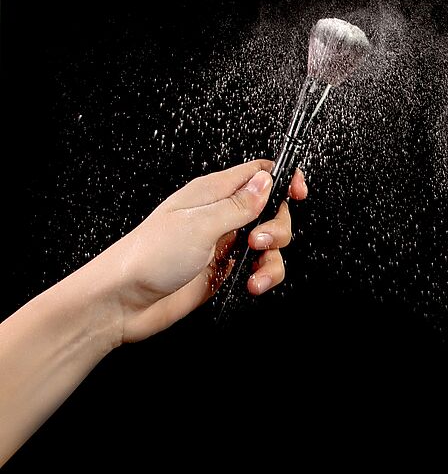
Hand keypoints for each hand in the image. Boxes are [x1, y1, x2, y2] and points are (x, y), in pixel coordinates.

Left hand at [103, 159, 306, 342]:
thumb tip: (267, 181)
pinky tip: (252, 285)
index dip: (283, 179)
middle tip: (258, 242)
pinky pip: (258, 268)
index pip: (258, 173)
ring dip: (273, 259)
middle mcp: (220, 216)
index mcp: (212, 193)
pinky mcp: (223, 270)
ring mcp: (223, 244)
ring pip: (270, 244)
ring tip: (256, 273)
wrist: (123, 301)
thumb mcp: (200, 224)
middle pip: (272, 211)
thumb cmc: (148, 256)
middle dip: (278, 228)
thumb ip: (239, 204)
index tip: (298, 193)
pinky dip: (264, 277)